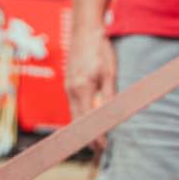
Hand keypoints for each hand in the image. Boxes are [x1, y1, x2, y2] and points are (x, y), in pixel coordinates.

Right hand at [65, 27, 114, 142]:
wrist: (85, 30)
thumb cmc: (99, 48)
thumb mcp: (109, 73)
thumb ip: (109, 96)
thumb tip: (112, 116)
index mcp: (82, 88)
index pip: (87, 120)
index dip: (94, 135)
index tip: (102, 146)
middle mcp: (71, 90)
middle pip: (76, 122)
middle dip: (87, 137)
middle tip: (98, 149)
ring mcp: (67, 87)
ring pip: (74, 114)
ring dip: (83, 127)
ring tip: (95, 137)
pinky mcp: (68, 83)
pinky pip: (73, 105)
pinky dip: (80, 115)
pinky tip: (88, 120)